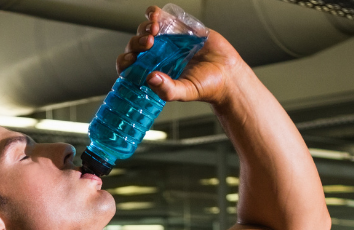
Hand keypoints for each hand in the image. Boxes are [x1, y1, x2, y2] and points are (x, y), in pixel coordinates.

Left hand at [116, 6, 246, 104]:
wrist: (228, 73)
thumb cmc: (207, 86)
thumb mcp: (186, 92)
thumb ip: (168, 90)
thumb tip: (151, 79)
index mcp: (153, 73)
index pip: (130, 67)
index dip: (125, 61)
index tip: (131, 59)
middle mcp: (156, 57)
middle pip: (135, 46)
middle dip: (137, 43)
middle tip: (148, 44)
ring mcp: (166, 41)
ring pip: (144, 30)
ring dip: (145, 28)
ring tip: (154, 31)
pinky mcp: (177, 28)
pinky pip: (159, 16)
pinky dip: (153, 14)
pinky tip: (155, 17)